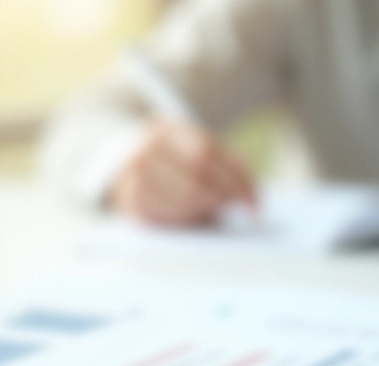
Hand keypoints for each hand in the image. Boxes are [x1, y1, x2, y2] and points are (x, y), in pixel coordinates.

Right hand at [109, 121, 256, 226]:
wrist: (123, 167)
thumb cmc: (172, 162)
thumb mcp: (194, 149)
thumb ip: (225, 164)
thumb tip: (252, 194)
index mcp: (164, 130)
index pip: (205, 152)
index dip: (235, 178)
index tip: (255, 200)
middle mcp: (143, 151)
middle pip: (195, 177)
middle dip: (226, 198)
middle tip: (244, 212)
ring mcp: (132, 178)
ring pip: (184, 201)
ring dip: (210, 212)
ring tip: (221, 214)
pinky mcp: (131, 205)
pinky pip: (169, 219)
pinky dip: (191, 223)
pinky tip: (199, 220)